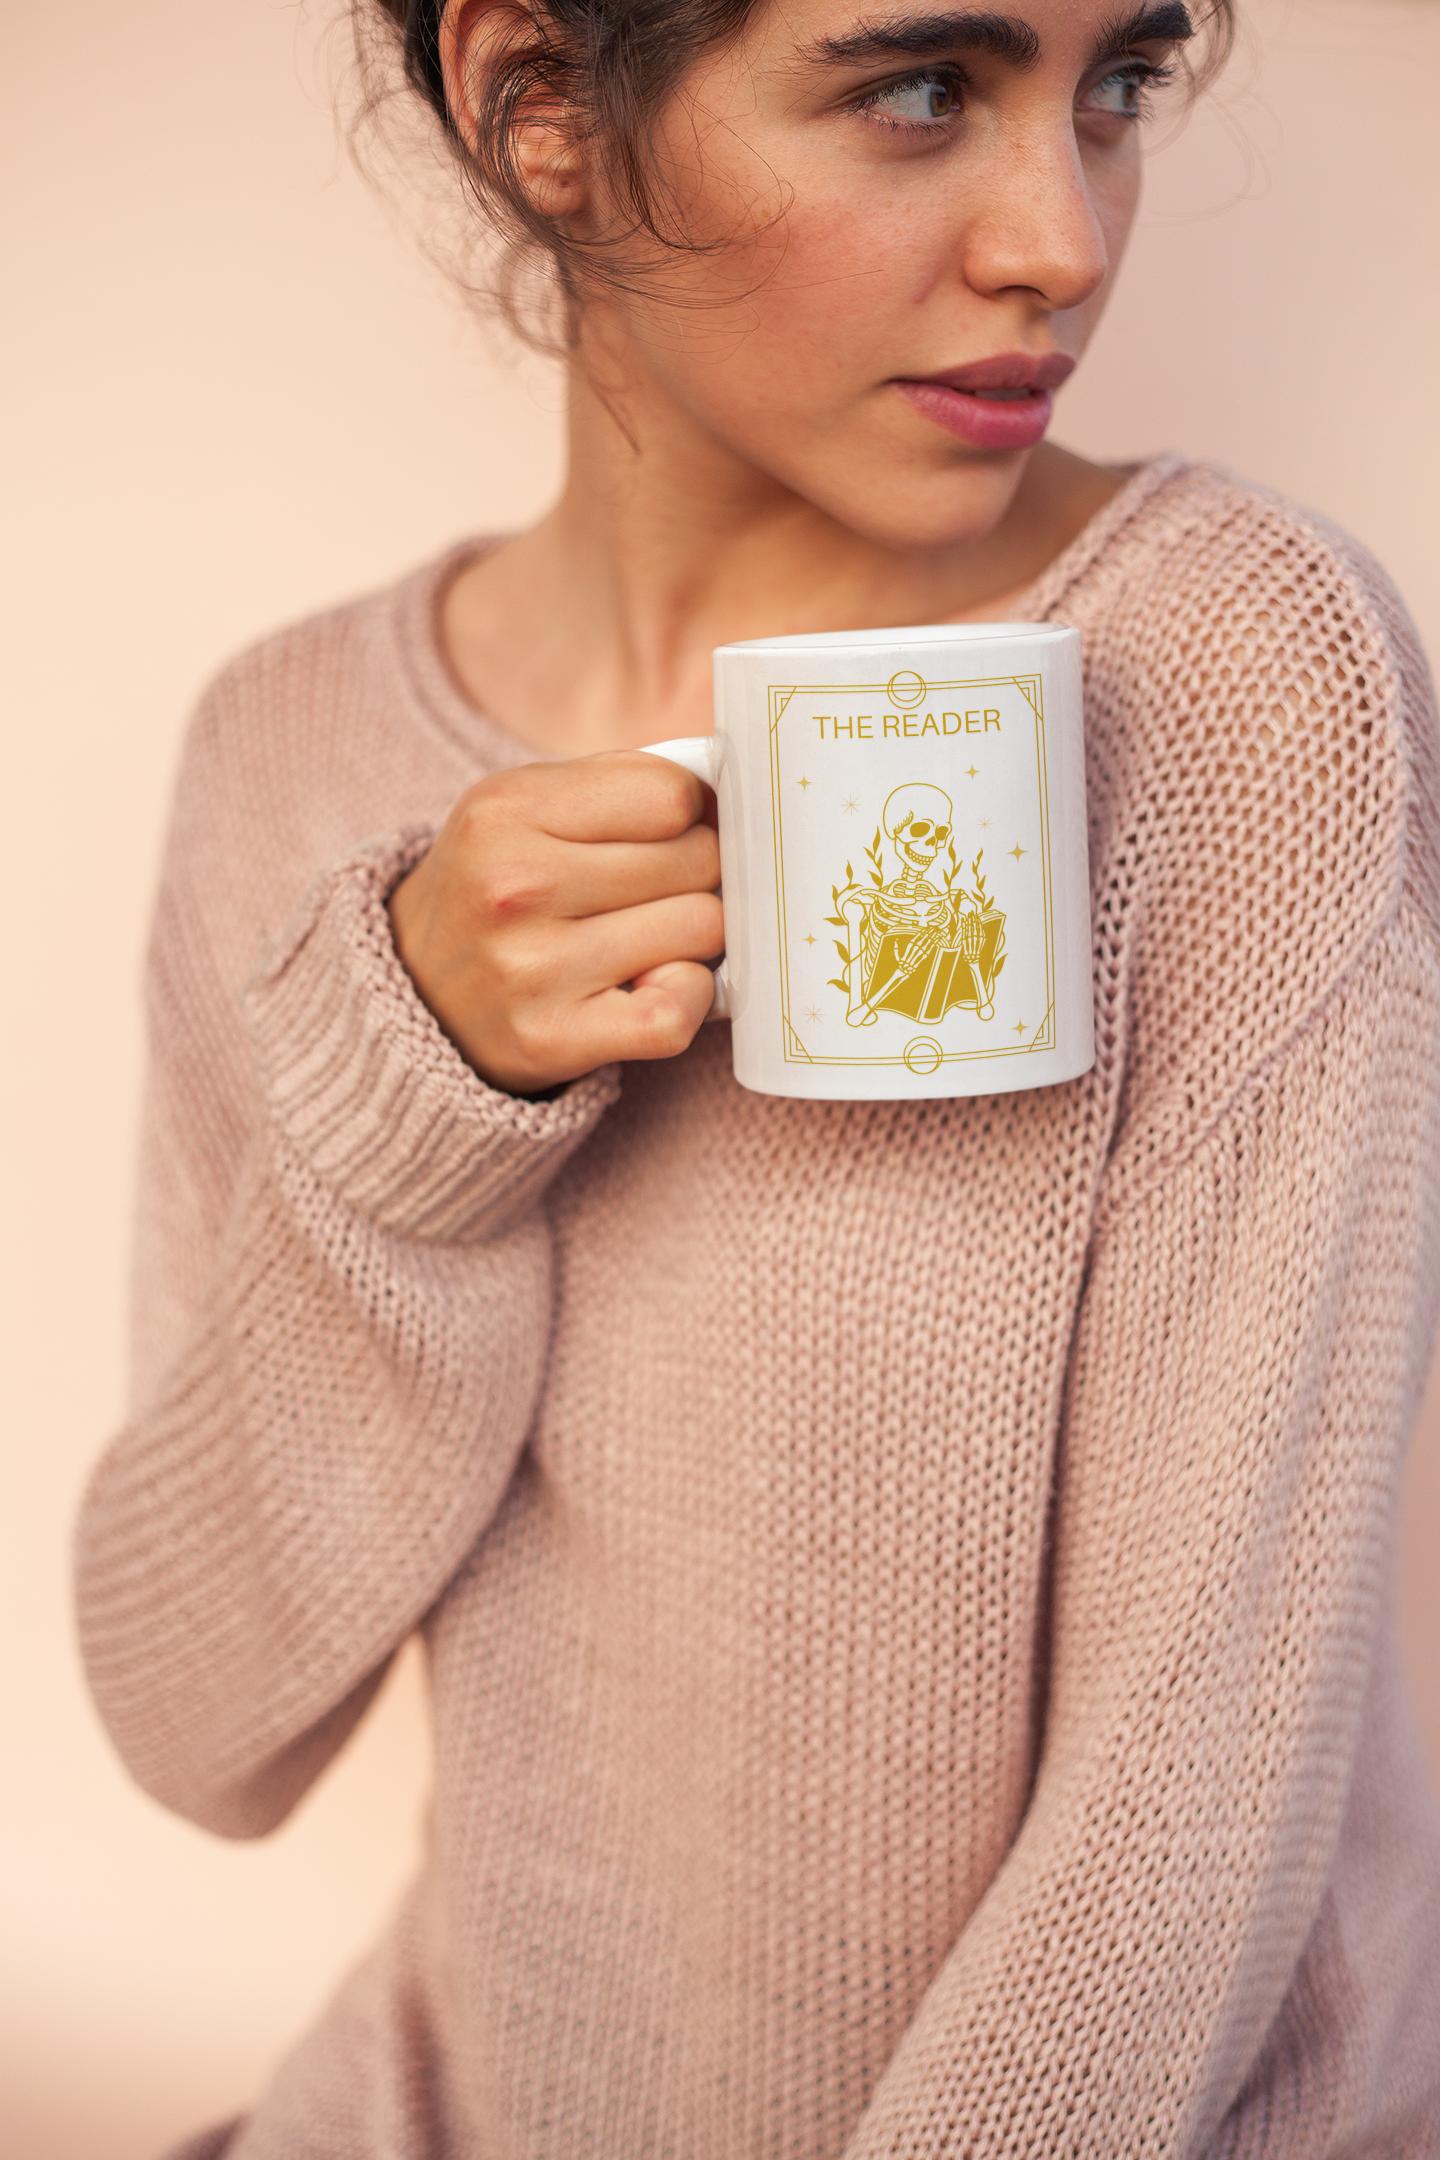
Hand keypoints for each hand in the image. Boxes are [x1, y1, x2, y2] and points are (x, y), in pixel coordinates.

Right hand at [388, 752, 722, 1095]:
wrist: (413, 993)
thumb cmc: (498, 889)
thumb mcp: (525, 807)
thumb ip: (621, 783)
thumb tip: (729, 796)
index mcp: (507, 809)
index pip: (672, 795)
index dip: (689, 814)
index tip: (668, 835)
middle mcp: (514, 885)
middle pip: (697, 861)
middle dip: (698, 875)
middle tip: (660, 892)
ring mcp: (531, 968)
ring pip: (701, 929)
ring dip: (694, 938)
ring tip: (650, 938)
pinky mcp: (552, 1038)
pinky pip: (675, 1012)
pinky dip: (688, 998)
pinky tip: (658, 984)